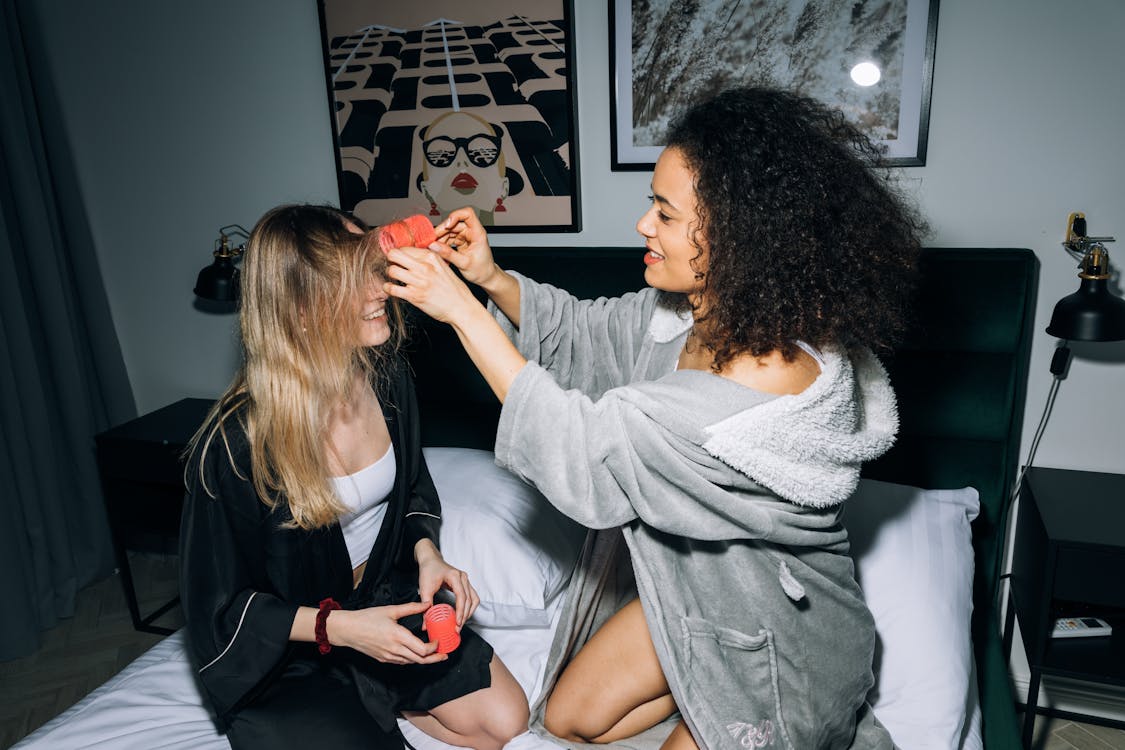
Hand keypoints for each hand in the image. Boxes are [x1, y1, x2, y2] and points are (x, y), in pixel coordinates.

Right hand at [329, 602, 445, 664]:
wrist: (348, 630)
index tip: (438, 641)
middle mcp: (395, 649)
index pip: (422, 649)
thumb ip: (411, 608)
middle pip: (420, 660)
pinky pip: (402, 662)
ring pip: (411, 662)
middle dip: (434, 658)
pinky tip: (415, 653)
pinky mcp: (383, 659)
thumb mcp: (391, 610)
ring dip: (423, 660)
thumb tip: (427, 604)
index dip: (434, 648)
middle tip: (444, 655)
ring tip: (433, 655)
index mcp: (398, 636)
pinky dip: (411, 659)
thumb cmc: (367, 618)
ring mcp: (389, 657)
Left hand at [384, 245, 484, 325]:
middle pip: (394, 254)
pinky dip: (388, 288)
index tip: (398, 258)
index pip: (406, 248)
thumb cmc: (455, 290)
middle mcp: (424, 267)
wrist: (462, 308)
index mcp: (432, 257)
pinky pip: (392, 288)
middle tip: (393, 264)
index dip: (399, 253)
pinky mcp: (414, 296)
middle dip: (390, 259)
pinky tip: (392, 288)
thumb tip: (412, 256)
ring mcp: (418, 281)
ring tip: (395, 278)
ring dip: (390, 274)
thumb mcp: (444, 267)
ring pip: (391, 270)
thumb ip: (429, 260)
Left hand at [415, 539, 479, 626]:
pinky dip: (470, 607)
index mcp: (454, 576)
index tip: (458, 623)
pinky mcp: (465, 584)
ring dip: (469, 612)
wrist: (430, 560)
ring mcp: (466, 580)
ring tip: (461, 623)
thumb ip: (425, 606)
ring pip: (474, 599)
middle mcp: (463, 577)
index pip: (462, 596)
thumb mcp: (424, 588)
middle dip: (465, 616)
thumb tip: (425, 624)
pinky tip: (464, 615)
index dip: (461, 611)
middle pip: (469, 600)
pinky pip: (472, 597)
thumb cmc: (428, 570)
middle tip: (457, 628)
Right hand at [432, 207, 499, 287]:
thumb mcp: (464, 264)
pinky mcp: (460, 241)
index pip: (468, 214)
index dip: (455, 216)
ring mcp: (465, 236)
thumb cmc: (482, 270)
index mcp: (478, 233)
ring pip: (449, 231)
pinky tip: (438, 252)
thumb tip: (434, 246)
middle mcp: (471, 232)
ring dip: (440, 239)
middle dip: (442, 230)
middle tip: (431, 240)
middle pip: (454, 223)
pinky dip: (442, 245)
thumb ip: (448, 254)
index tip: (447, 226)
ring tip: (434, 249)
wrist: (486, 277)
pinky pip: (448, 238)